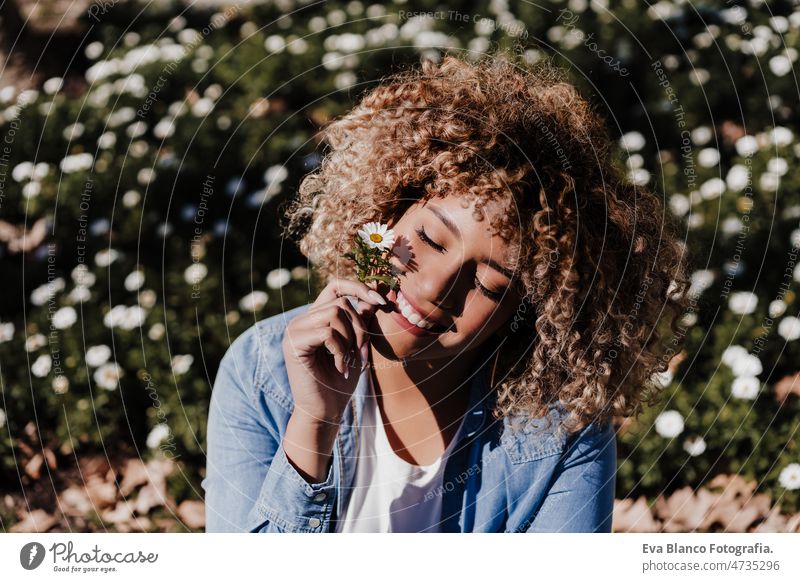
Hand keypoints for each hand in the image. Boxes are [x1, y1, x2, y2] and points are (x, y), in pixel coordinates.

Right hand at [282, 277, 386, 424]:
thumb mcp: (357, 346)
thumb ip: (361, 320)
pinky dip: (341, 351)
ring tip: (350, 360)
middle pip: (340, 302)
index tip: (380, 301)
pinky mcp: (293, 343)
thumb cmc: (341, 382)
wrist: (324, 412)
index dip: (358, 287)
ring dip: (350, 338)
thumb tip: (375, 295)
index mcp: (316, 318)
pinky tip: (341, 368)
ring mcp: (295, 330)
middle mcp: (302, 320)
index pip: (335, 286)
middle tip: (361, 353)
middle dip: (359, 327)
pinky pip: (327, 333)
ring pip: (334, 313)